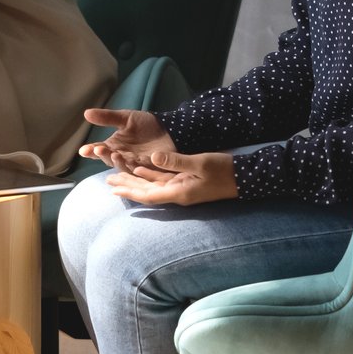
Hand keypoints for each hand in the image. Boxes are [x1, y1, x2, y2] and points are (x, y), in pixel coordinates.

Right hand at [79, 107, 176, 168]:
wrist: (169, 128)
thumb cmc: (146, 124)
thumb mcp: (125, 117)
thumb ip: (107, 117)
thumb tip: (86, 113)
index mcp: (114, 146)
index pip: (99, 150)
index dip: (91, 151)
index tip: (83, 150)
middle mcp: (122, 156)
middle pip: (109, 159)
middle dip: (103, 156)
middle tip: (99, 150)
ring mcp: (135, 163)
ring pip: (123, 166)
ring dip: (118, 162)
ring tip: (115, 154)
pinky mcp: (150, 167)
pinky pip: (141, 169)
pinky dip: (136, 166)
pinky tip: (132, 161)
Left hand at [106, 149, 238, 205]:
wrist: (245, 177)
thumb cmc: (224, 170)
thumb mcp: (200, 163)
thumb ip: (176, 161)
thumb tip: (152, 158)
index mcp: (179, 192)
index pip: (148, 194)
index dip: (130, 192)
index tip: (112, 189)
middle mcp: (177, 193)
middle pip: (146, 192)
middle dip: (127, 186)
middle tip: (107, 181)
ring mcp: (182, 189)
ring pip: (153, 186)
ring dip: (135, 182)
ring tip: (117, 177)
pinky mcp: (187, 183)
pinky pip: (163, 180)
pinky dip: (150, 176)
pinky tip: (139, 170)